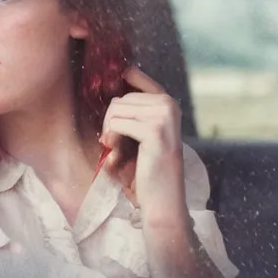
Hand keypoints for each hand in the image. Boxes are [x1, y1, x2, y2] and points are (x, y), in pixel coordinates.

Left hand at [100, 67, 186, 224]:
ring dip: (110, 132)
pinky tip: (117, 155)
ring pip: (116, 109)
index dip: (118, 86)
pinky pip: (116, 124)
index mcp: (167, 102)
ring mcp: (164, 116)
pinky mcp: (154, 130)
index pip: (134, 76)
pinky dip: (112, 140)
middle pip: (119, 99)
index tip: (112, 101)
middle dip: (110, 122)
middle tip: (115, 144)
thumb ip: (128, 110)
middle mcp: (169, 104)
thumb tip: (108, 80)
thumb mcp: (136, 134)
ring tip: (118, 151)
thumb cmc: (144, 169)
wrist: (161, 201)